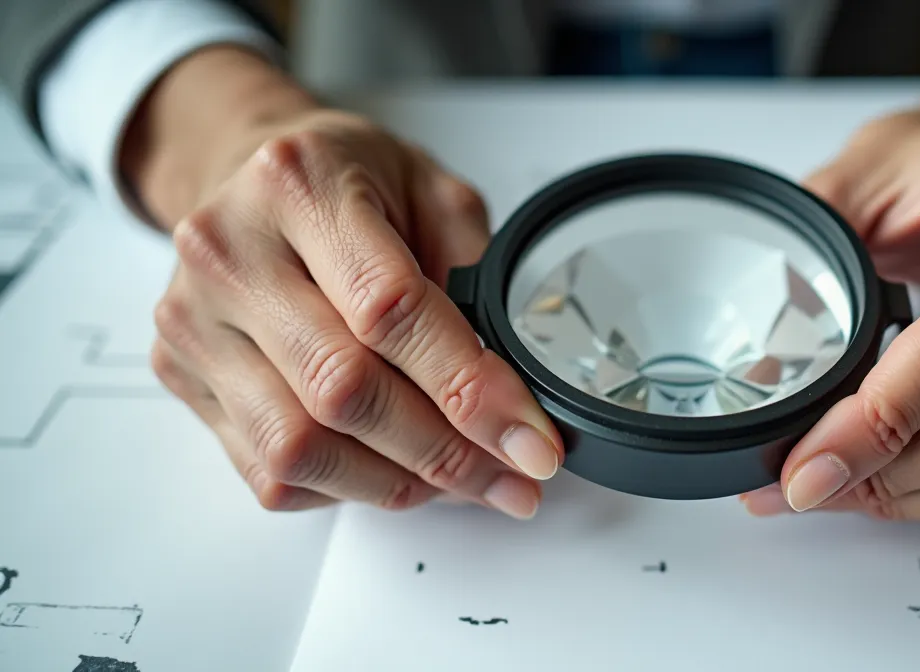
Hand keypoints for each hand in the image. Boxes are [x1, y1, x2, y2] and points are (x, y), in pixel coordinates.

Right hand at [133, 50, 560, 518]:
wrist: (245, 175)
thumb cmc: (345, 181)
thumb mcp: (430, 188)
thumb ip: (475, 274)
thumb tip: (511, 390)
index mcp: (299, 185)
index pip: (390, 309)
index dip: (469, 388)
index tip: (530, 438)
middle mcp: (230, 253)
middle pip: (343, 388)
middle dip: (446, 451)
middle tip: (514, 477)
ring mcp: (195, 320)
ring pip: (298, 446)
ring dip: (399, 482)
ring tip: (464, 483)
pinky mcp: (182, 376)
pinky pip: (268, 469)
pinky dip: (347, 487)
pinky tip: (396, 470)